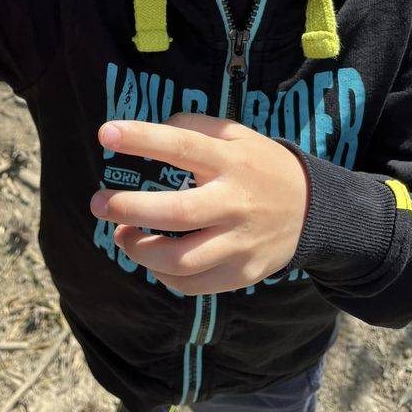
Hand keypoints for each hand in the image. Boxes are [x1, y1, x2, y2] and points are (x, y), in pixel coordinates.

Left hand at [89, 113, 308, 294]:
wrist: (313, 210)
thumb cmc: (259, 165)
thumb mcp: (236, 134)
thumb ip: (194, 126)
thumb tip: (149, 132)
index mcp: (231, 161)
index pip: (182, 146)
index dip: (142, 138)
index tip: (106, 134)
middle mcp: (235, 202)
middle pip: (176, 212)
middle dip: (128, 209)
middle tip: (98, 203)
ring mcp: (240, 242)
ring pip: (181, 260)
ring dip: (140, 250)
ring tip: (121, 234)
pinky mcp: (242, 273)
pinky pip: (193, 284)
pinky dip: (162, 275)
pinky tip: (151, 258)